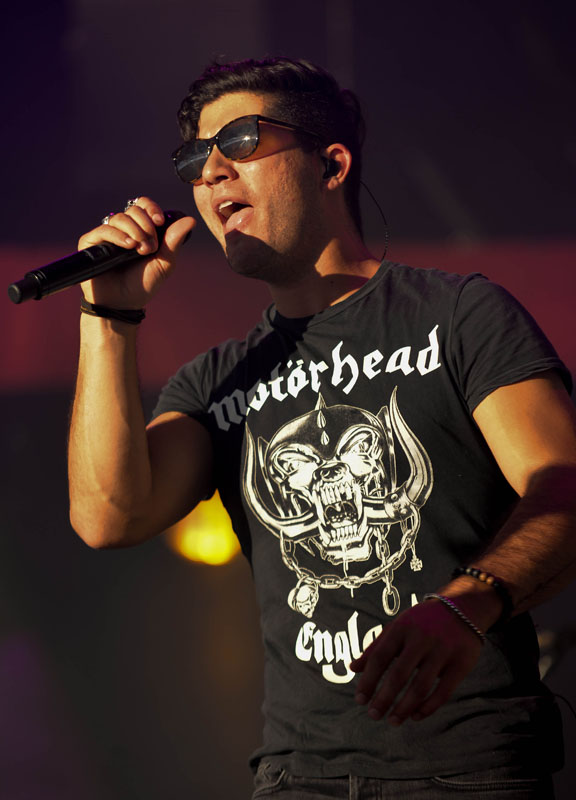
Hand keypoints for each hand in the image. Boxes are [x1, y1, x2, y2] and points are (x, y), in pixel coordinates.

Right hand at [78, 197, 195, 308]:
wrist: (122, 304)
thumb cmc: (142, 284)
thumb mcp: (164, 262)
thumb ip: (174, 241)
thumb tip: (190, 220)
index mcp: (139, 229)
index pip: (143, 205)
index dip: (152, 209)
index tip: (160, 222)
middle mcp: (122, 229)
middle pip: (133, 210)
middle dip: (146, 226)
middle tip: (150, 247)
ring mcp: (105, 235)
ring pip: (119, 218)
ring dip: (135, 231)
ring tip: (141, 250)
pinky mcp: (90, 243)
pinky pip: (104, 229)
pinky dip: (118, 235)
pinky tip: (128, 246)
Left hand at [350, 597, 483, 724]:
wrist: (464, 608)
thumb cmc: (422, 622)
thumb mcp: (398, 627)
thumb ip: (376, 647)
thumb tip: (353, 669)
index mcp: (402, 628)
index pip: (380, 657)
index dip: (368, 680)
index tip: (359, 700)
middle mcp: (421, 638)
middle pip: (398, 674)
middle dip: (384, 698)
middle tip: (373, 715)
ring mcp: (442, 651)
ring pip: (420, 687)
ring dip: (404, 708)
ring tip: (392, 720)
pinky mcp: (461, 664)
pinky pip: (443, 692)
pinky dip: (428, 708)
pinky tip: (415, 716)